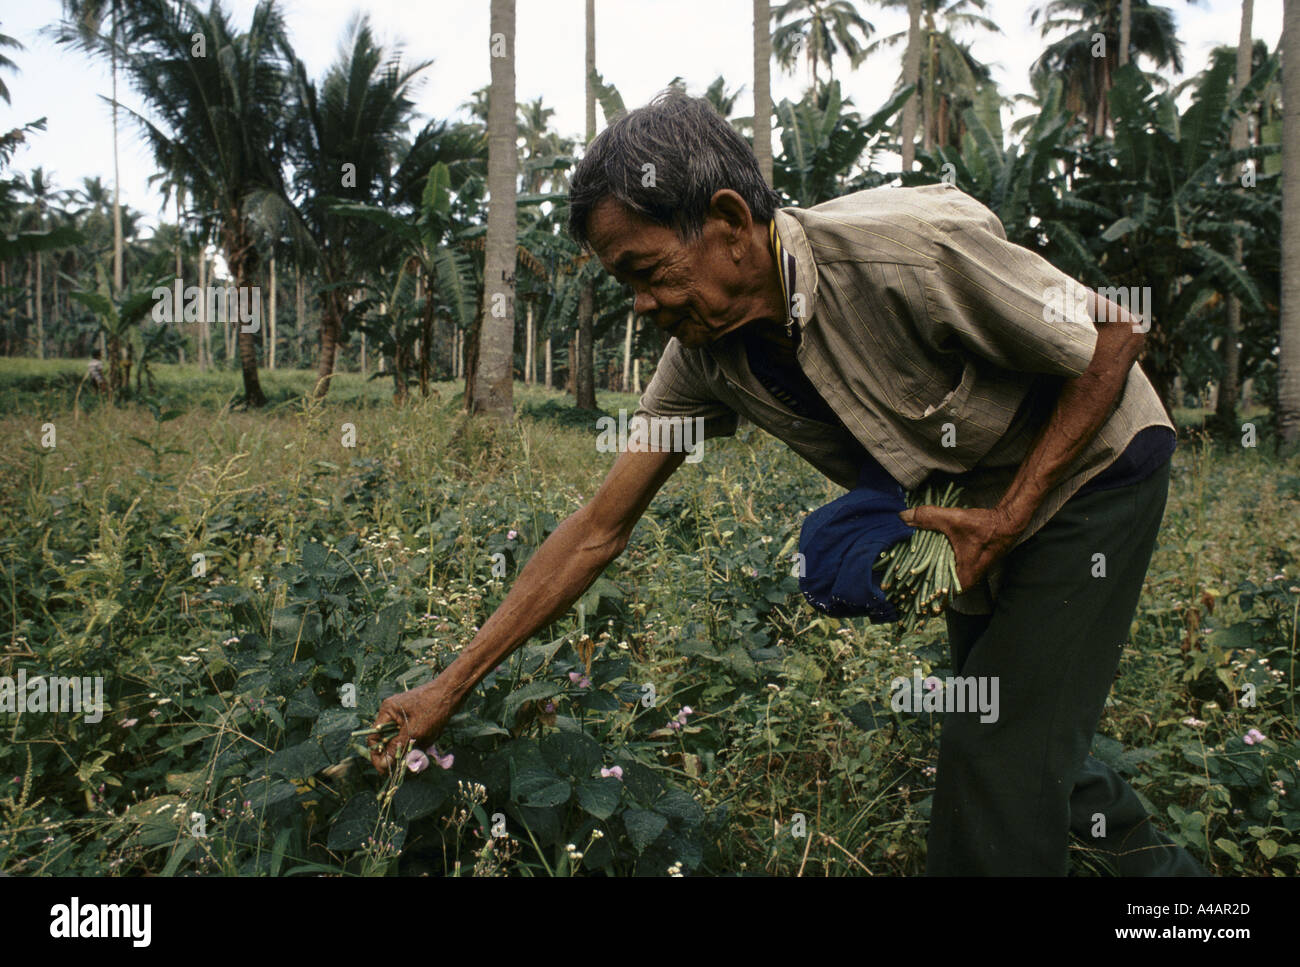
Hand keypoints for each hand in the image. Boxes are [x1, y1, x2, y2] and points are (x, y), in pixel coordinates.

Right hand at [368, 676, 458, 774]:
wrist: (454, 691)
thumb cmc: (434, 708)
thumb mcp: (414, 732)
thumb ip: (397, 748)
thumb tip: (383, 765)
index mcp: (387, 712)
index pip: (374, 738)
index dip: (378, 756)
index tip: (385, 770)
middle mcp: (392, 712)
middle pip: (388, 740)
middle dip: (399, 752)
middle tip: (410, 762)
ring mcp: (404, 714)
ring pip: (402, 739)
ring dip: (412, 747)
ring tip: (425, 747)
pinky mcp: (415, 717)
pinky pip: (412, 734)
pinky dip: (419, 741)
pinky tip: (430, 739)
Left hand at [897, 504, 1022, 591]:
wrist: (1009, 522)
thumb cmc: (985, 526)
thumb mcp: (954, 520)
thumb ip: (928, 517)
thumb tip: (903, 517)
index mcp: (963, 579)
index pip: (937, 602)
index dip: (918, 601)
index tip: (901, 600)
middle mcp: (966, 582)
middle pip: (937, 594)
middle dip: (917, 592)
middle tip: (896, 590)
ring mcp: (967, 575)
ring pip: (941, 583)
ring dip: (925, 581)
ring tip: (902, 579)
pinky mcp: (967, 566)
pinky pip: (946, 573)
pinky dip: (933, 570)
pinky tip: (919, 565)